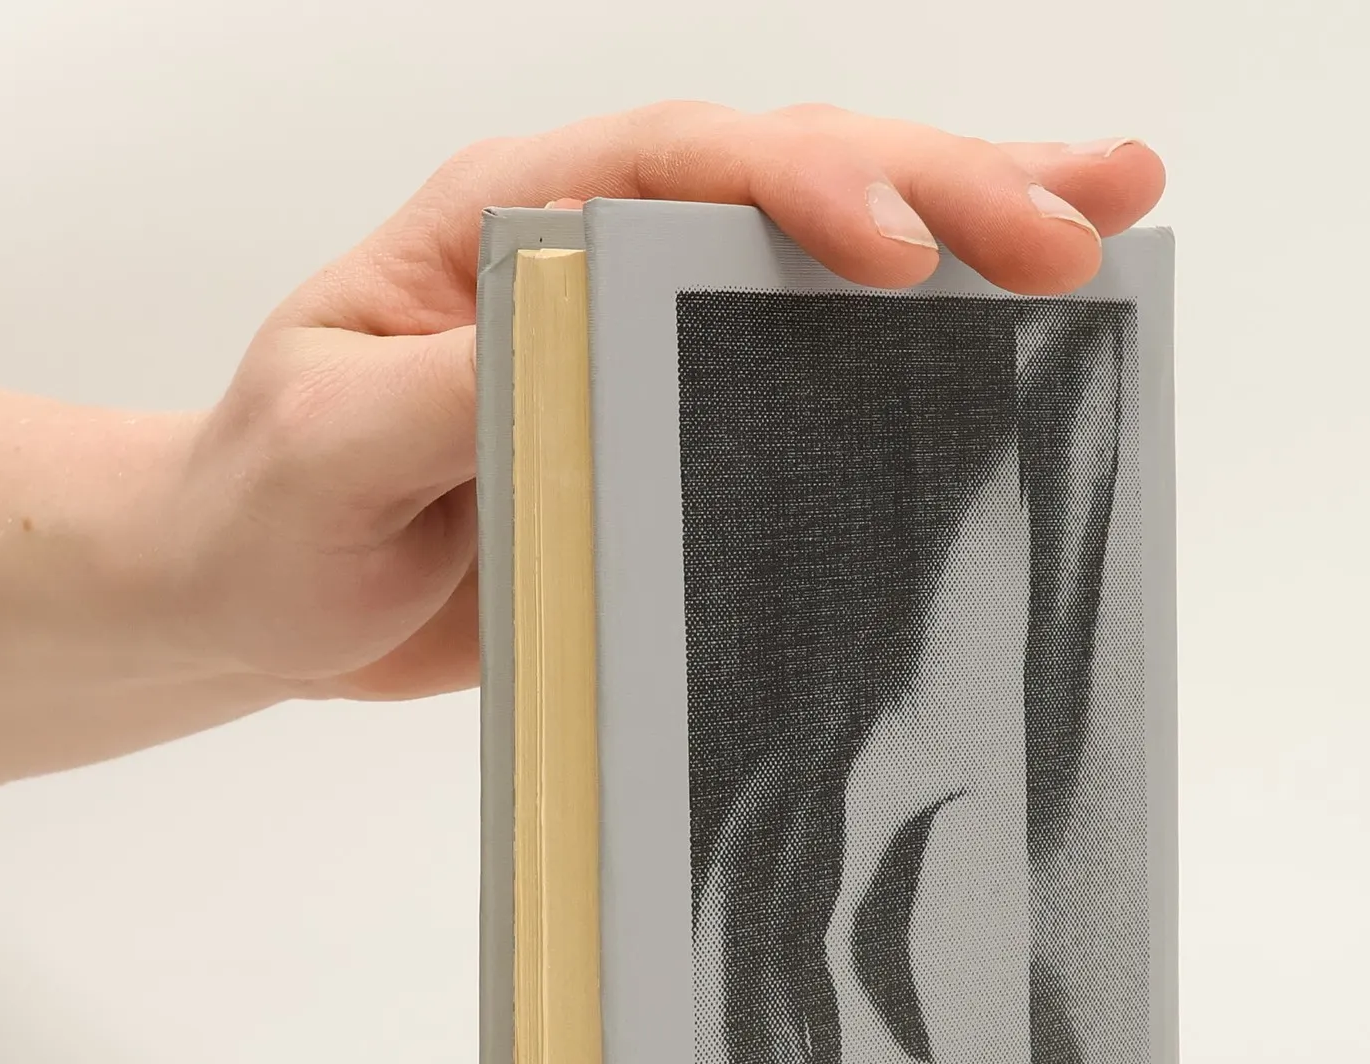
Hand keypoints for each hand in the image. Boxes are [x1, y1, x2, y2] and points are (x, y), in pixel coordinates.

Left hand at [174, 103, 1166, 703]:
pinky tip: (1013, 329)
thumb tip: (586, 343)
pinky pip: (813, 369)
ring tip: (1110, 210)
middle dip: (946, 187)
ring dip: (973, 225)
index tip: (896, 258)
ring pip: (828, 250)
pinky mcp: (679, 426)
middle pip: (793, 177)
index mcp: (511, 224)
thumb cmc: (272, 505)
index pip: (679, 166)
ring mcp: (650, 337)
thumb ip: (452, 388)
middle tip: (1085, 214)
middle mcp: (599, 253)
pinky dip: (920, 346)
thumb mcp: (328, 441)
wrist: (259, 592)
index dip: (800, 193)